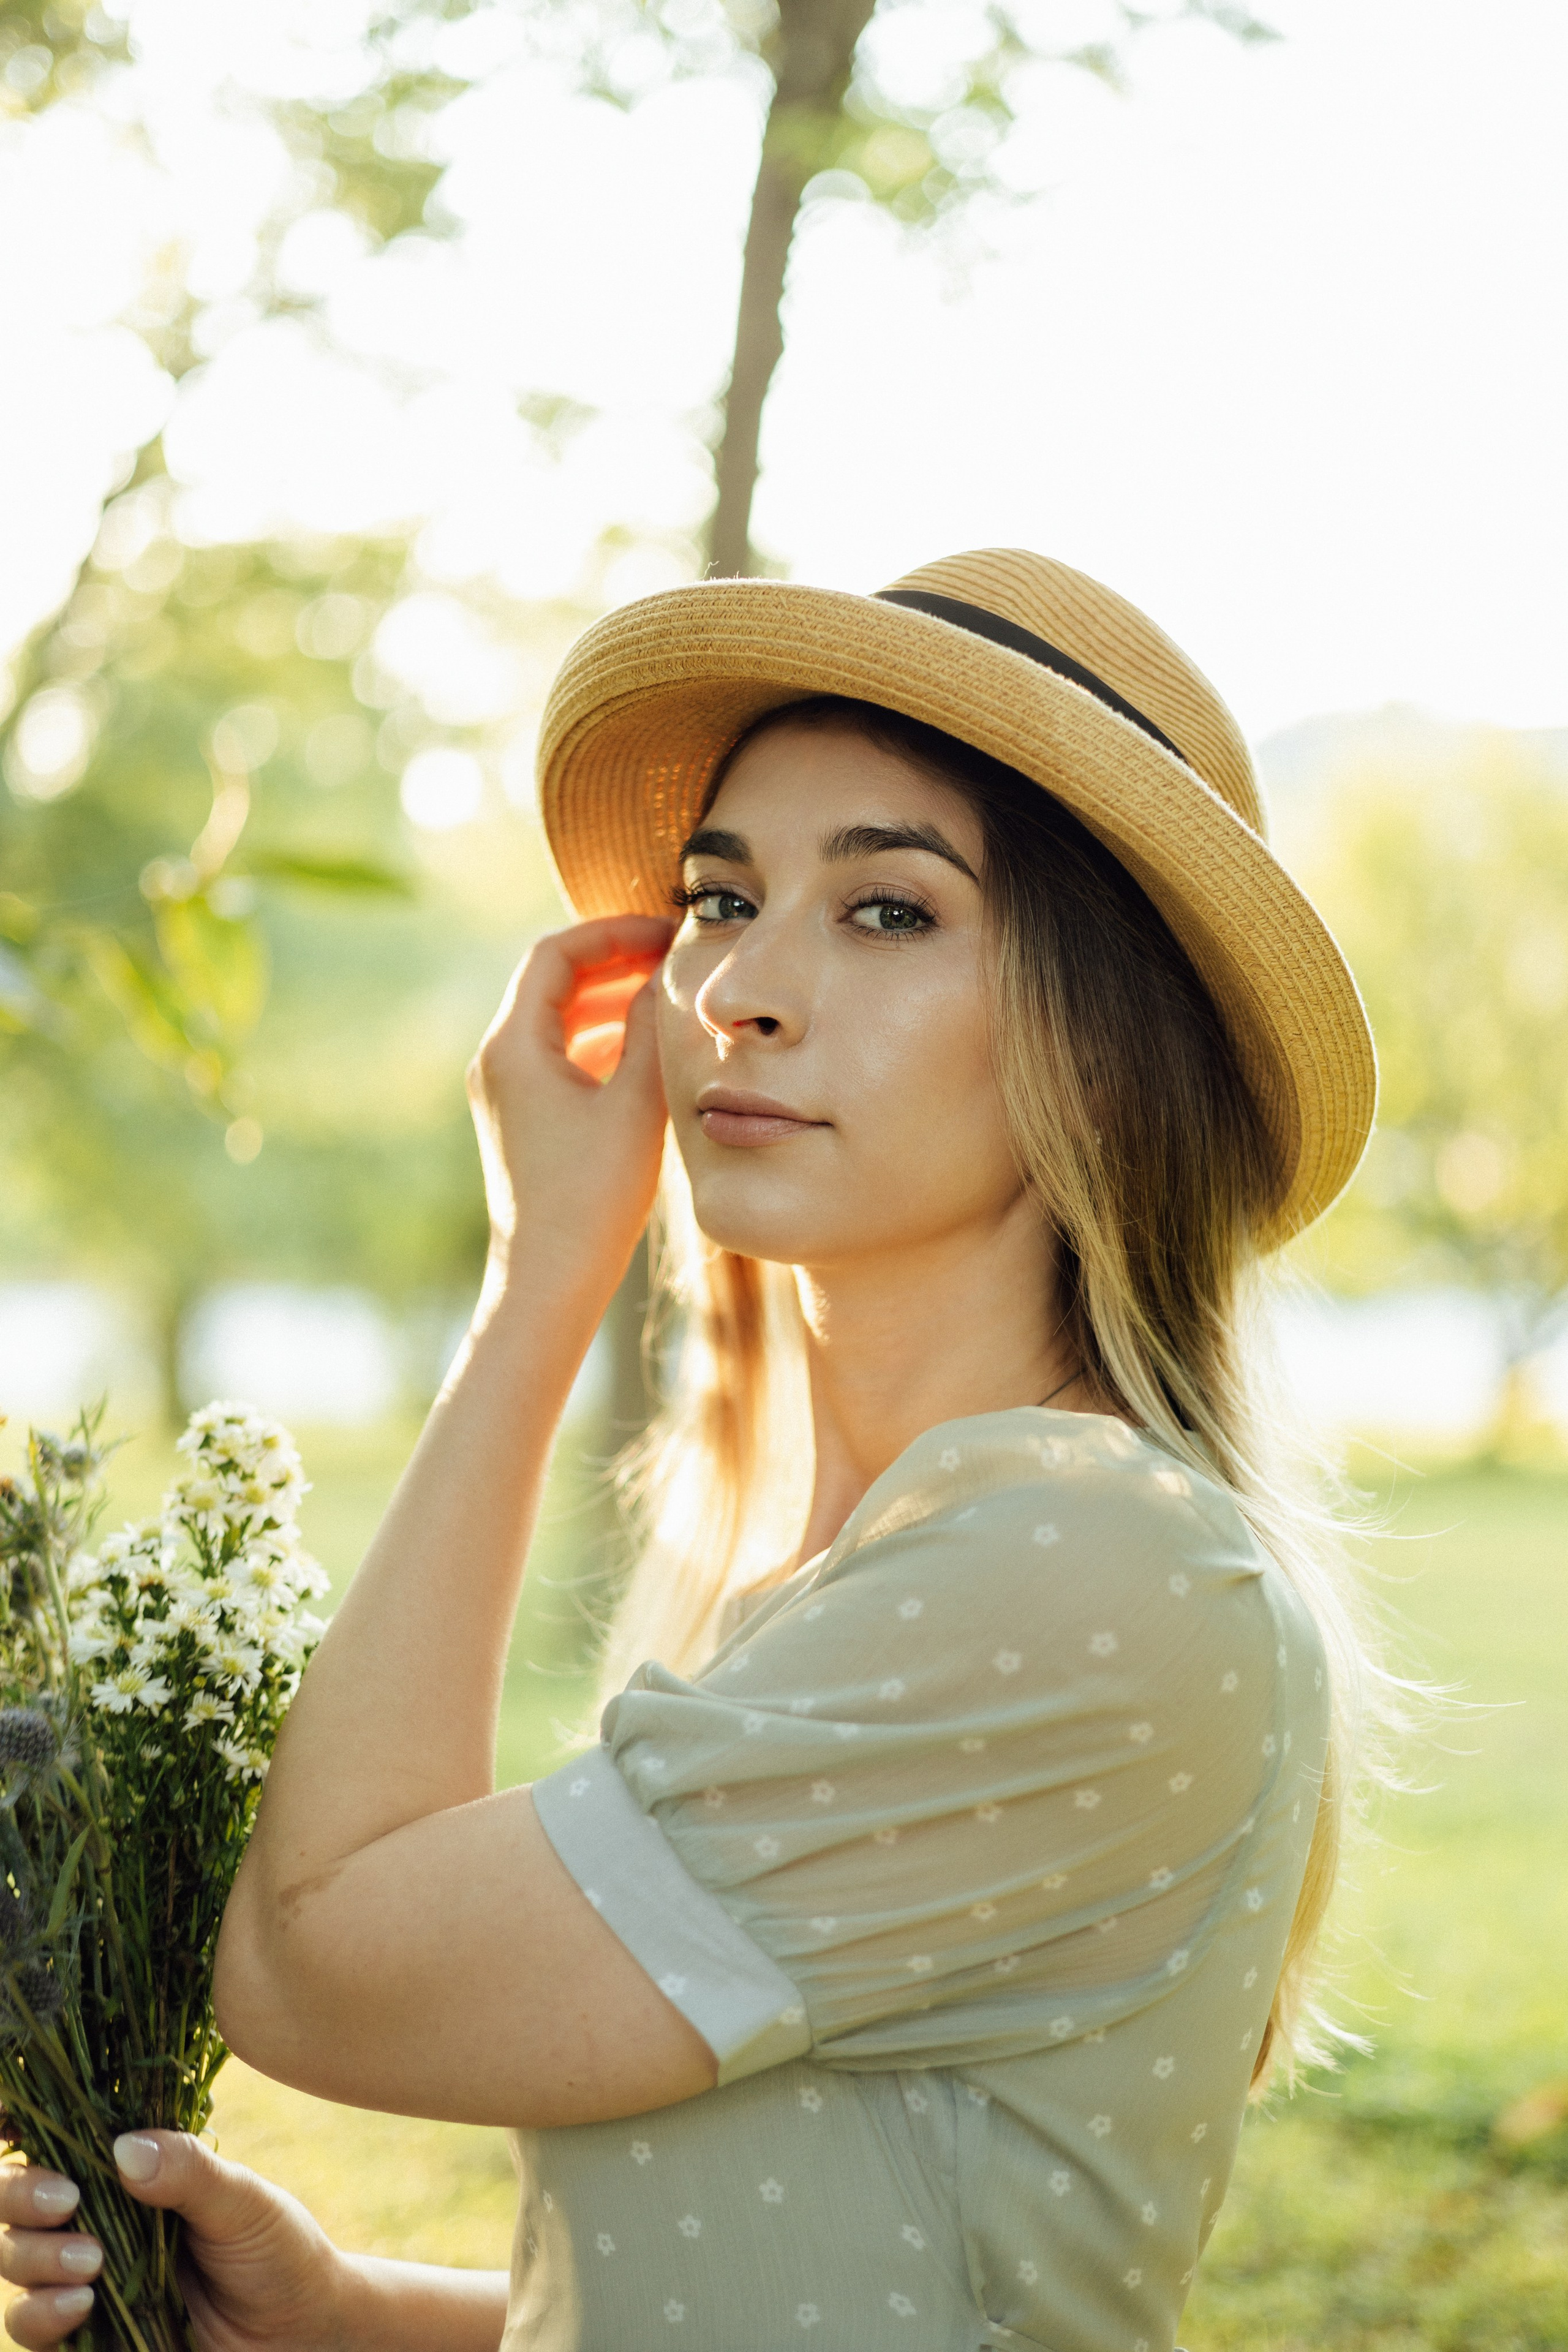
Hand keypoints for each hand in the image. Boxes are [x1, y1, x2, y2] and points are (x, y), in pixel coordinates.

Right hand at [1, 2134, 351, 2351]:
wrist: (300, 2331)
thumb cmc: (276, 2250)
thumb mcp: (243, 2201)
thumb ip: (188, 2172)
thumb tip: (123, 2147)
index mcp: (128, 2171)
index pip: (59, 2144)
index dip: (26, 2135)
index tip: (30, 2143)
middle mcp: (96, 2220)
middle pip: (18, 2201)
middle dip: (24, 2197)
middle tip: (67, 2203)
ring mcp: (85, 2279)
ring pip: (17, 2260)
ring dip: (35, 2257)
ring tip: (89, 2263)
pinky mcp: (88, 2335)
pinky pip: (34, 2327)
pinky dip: (42, 2313)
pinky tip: (79, 2305)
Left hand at [467, 915, 673, 1310]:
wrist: (549, 1281)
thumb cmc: (590, 1200)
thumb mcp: (635, 1104)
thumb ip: (650, 1030)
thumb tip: (664, 975)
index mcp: (512, 1048)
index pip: (556, 955)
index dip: (613, 932)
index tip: (666, 933)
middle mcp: (497, 1063)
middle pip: (554, 983)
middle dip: (616, 963)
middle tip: (674, 958)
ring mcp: (506, 1094)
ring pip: (559, 1021)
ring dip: (612, 1003)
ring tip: (668, 999)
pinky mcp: (522, 1122)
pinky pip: (560, 1058)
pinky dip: (602, 1042)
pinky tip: (646, 1053)